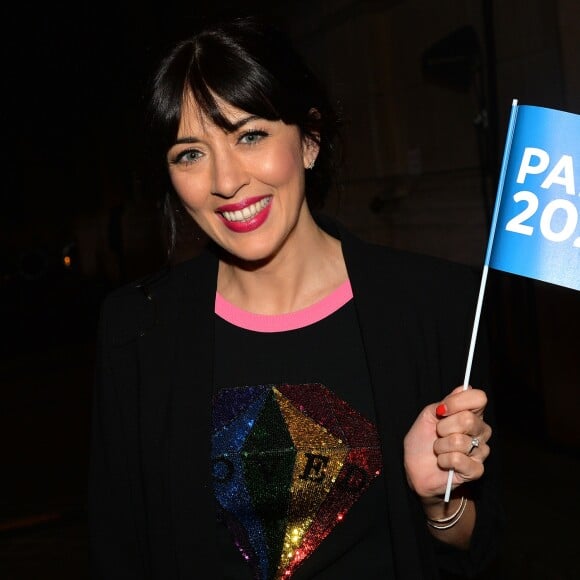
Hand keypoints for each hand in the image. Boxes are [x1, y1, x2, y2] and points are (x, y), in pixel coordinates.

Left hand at [403, 385, 490, 499]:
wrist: (415, 468)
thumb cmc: (422, 440)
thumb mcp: (428, 415)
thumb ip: (446, 402)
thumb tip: (465, 387)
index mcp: (471, 414)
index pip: (479, 398)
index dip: (457, 402)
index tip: (441, 410)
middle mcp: (480, 430)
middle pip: (468, 419)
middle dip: (443, 427)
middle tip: (438, 433)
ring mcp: (480, 451)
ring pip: (460, 441)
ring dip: (440, 446)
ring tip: (438, 449)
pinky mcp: (476, 470)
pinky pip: (458, 460)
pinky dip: (443, 460)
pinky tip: (443, 462)